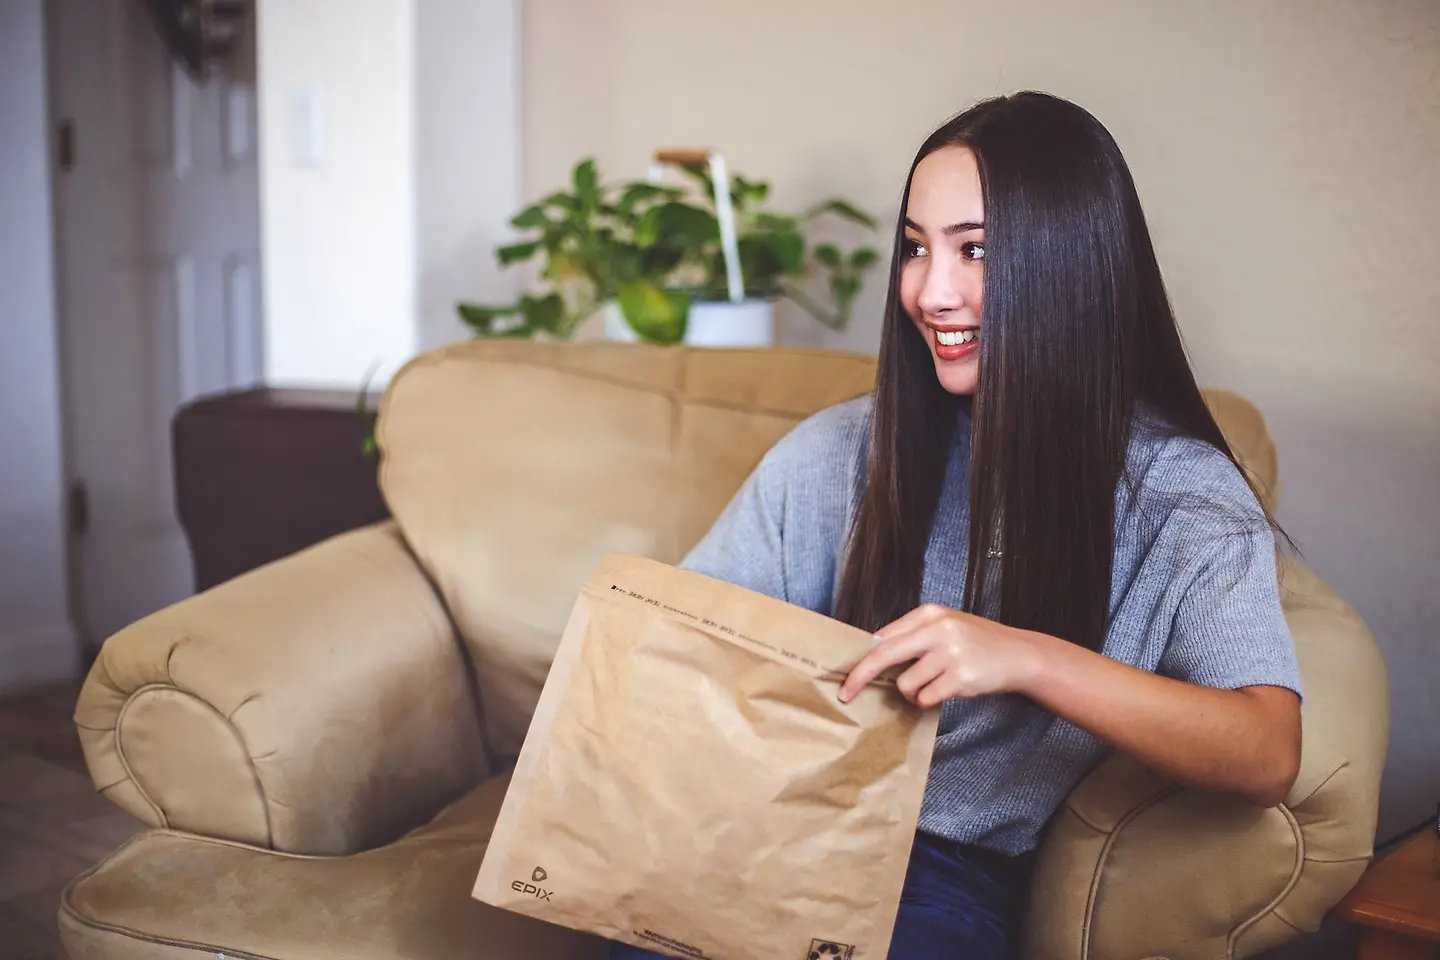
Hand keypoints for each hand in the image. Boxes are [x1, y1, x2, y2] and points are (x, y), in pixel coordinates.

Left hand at [838, 604, 1038, 706]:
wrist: (1019, 655)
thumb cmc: (976, 643)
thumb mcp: (946, 627)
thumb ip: (913, 636)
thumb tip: (873, 651)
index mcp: (929, 614)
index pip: (884, 637)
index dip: (861, 658)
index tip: (845, 675)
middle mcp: (938, 629)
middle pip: (884, 655)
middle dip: (861, 676)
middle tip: (845, 694)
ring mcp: (950, 652)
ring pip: (906, 683)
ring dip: (913, 693)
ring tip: (933, 685)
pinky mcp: (960, 677)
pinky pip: (926, 697)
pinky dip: (929, 700)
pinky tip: (947, 690)